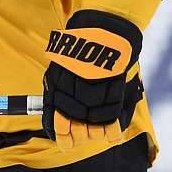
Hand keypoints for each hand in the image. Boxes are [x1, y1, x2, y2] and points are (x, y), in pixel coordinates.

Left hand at [42, 11, 142, 150]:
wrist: (104, 29)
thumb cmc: (82, 44)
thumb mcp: (62, 64)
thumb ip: (59, 87)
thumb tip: (59, 110)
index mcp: (58, 88)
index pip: (57, 123)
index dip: (63, 135)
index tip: (67, 142)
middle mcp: (74, 96)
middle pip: (77, 129)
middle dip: (81, 134)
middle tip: (84, 132)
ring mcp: (95, 97)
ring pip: (95, 130)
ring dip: (97, 132)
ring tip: (99, 126)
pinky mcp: (114, 97)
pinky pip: (113, 124)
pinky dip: (113, 130)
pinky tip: (112, 131)